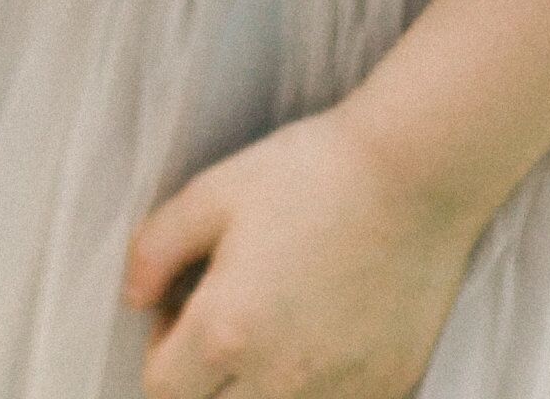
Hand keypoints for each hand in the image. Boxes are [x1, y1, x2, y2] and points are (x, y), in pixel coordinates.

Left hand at [123, 108, 492, 398]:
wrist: (416, 173)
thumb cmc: (312, 174)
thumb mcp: (213, 192)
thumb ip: (154, 250)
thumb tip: (133, 298)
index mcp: (226, 333)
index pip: (163, 391)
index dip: (160, 352)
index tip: (182, 312)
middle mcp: (280, 377)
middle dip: (205, 381)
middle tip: (224, 324)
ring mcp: (339, 390)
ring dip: (260, 387)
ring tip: (273, 329)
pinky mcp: (387, 387)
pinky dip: (317, 388)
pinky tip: (324, 335)